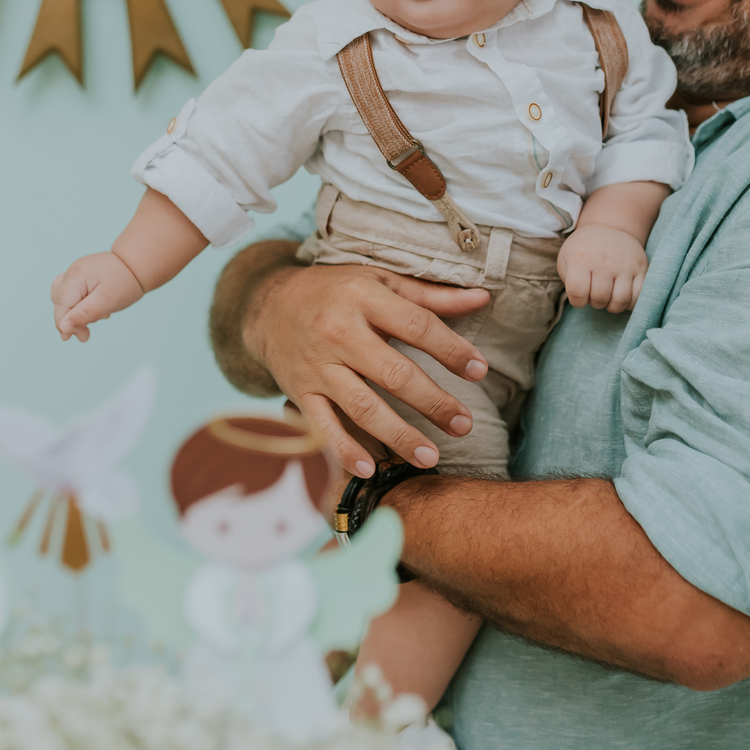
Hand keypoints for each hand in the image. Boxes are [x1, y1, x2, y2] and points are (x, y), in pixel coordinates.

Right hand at [51, 251, 143, 341]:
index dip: (65, 325)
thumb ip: (83, 315)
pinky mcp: (82, 275)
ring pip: (65, 299)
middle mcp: (72, 272)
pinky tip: (96, 308)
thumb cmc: (125, 282)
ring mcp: (76, 272)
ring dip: (75, 312)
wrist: (139, 263)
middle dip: (71, 321)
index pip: (61, 306)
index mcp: (75, 277)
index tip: (80, 338)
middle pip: (61, 303)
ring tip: (97, 317)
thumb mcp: (106, 302)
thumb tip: (63, 327)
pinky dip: (80, 304)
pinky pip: (73, 293)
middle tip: (85, 335)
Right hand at [239, 259, 490, 478]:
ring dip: (399, 435)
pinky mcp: (299, 392)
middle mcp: (338, 332)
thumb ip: (430, 296)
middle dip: (433, 402)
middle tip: (464, 425)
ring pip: (362, 407)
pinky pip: (322, 427)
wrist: (267, 306)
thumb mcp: (379, 280)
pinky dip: (343, 451)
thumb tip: (482, 298)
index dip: (451, 349)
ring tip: (432, 456)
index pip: (416, 326)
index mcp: (363, 297)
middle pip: (394, 373)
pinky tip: (370, 469)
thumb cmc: (335, 291)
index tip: (479, 370)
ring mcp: (317, 366)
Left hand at [557, 225, 647, 312]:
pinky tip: (623, 295)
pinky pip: (639, 295)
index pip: (578, 293)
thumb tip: (581, 300)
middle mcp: (604, 261)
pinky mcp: (641, 267)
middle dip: (595, 303)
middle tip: (595, 294)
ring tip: (609, 297)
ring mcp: (625, 264)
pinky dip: (630, 302)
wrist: (609, 227)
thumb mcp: (566, 259)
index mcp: (580, 259)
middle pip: (600, 298)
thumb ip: (569, 281)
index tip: (580, 296)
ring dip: (613, 306)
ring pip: (621, 300)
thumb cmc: (584, 249)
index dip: (577, 301)